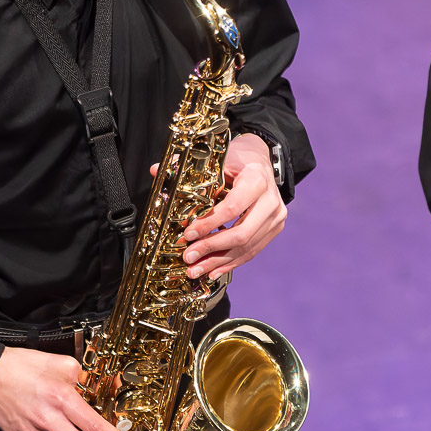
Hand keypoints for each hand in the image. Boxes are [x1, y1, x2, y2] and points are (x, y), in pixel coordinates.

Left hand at [151, 133, 285, 278]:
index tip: (187, 234)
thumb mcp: (217, 159)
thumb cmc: (238, 159)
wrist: (262, 161)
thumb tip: (155, 171)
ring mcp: (276, 217)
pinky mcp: (274, 228)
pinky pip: (253, 250)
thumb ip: (188, 168)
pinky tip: (213, 271)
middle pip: (242, 233)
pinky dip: (231, 262)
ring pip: (247, 247)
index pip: (232, 208)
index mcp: (256, 179)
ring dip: (219, 262)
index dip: (208, 224)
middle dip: (212, 248)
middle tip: (188, 257)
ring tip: (196, 270)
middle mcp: (271, 200)